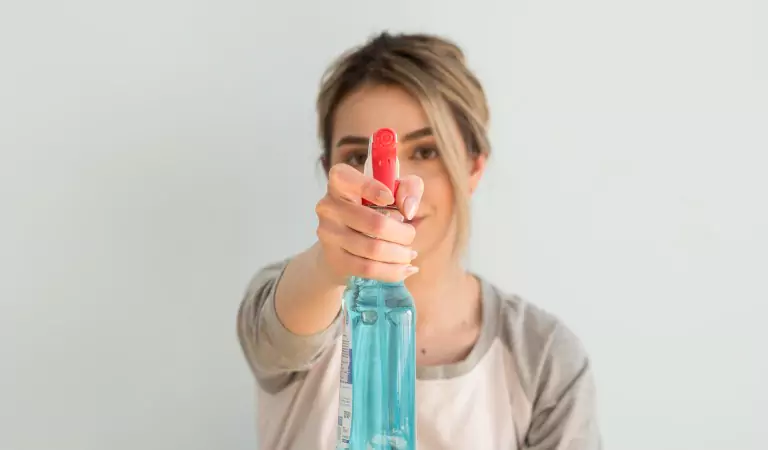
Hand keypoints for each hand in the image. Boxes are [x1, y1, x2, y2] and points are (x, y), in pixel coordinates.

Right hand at [315, 163, 423, 282]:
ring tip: (409, 254)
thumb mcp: (395, 191)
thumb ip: (409, 187)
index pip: (345, 177)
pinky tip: (405, 269)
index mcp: (340, 182)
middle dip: (403, 233)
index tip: (391, 200)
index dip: (371, 187)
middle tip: (410, 235)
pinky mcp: (334, 259)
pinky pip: (368, 269)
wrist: (343, 246)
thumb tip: (408, 209)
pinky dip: (393, 271)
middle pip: (375, 223)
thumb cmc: (373, 211)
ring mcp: (328, 234)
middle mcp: (328, 206)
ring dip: (400, 254)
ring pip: (374, 249)